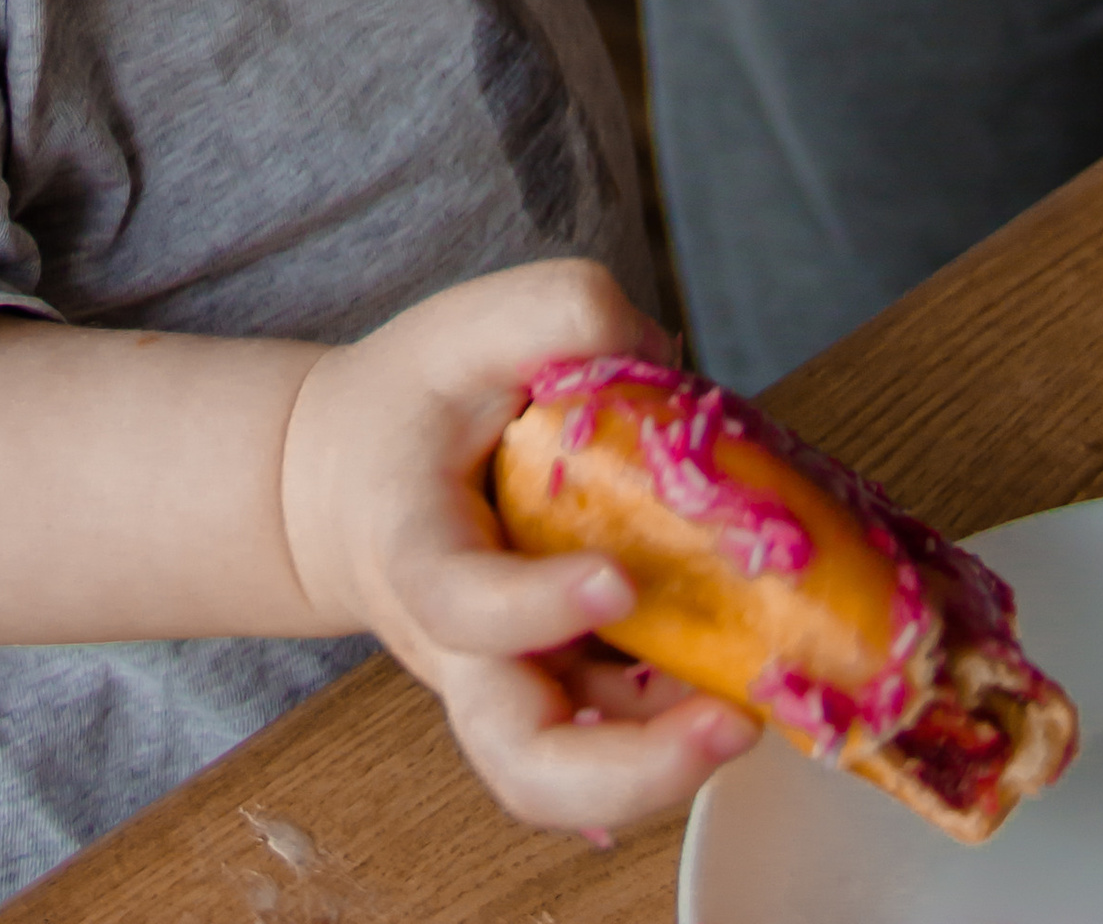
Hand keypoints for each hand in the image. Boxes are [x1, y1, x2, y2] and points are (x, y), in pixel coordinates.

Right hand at [278, 259, 758, 838]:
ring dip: (673, 767)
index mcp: (415, 551)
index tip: (616, 579)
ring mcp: (515, 684)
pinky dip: (681, 730)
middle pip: (523, 765)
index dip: (533, 607)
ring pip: (576, 788)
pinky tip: (751, 678)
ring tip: (755, 711)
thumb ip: (560, 314)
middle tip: (727, 725)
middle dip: (630, 771)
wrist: (347, 480)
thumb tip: (668, 358)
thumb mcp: (465, 328)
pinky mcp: (563, 689)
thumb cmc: (410, 404)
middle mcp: (462, 651)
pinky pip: (618, 739)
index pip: (459, 604)